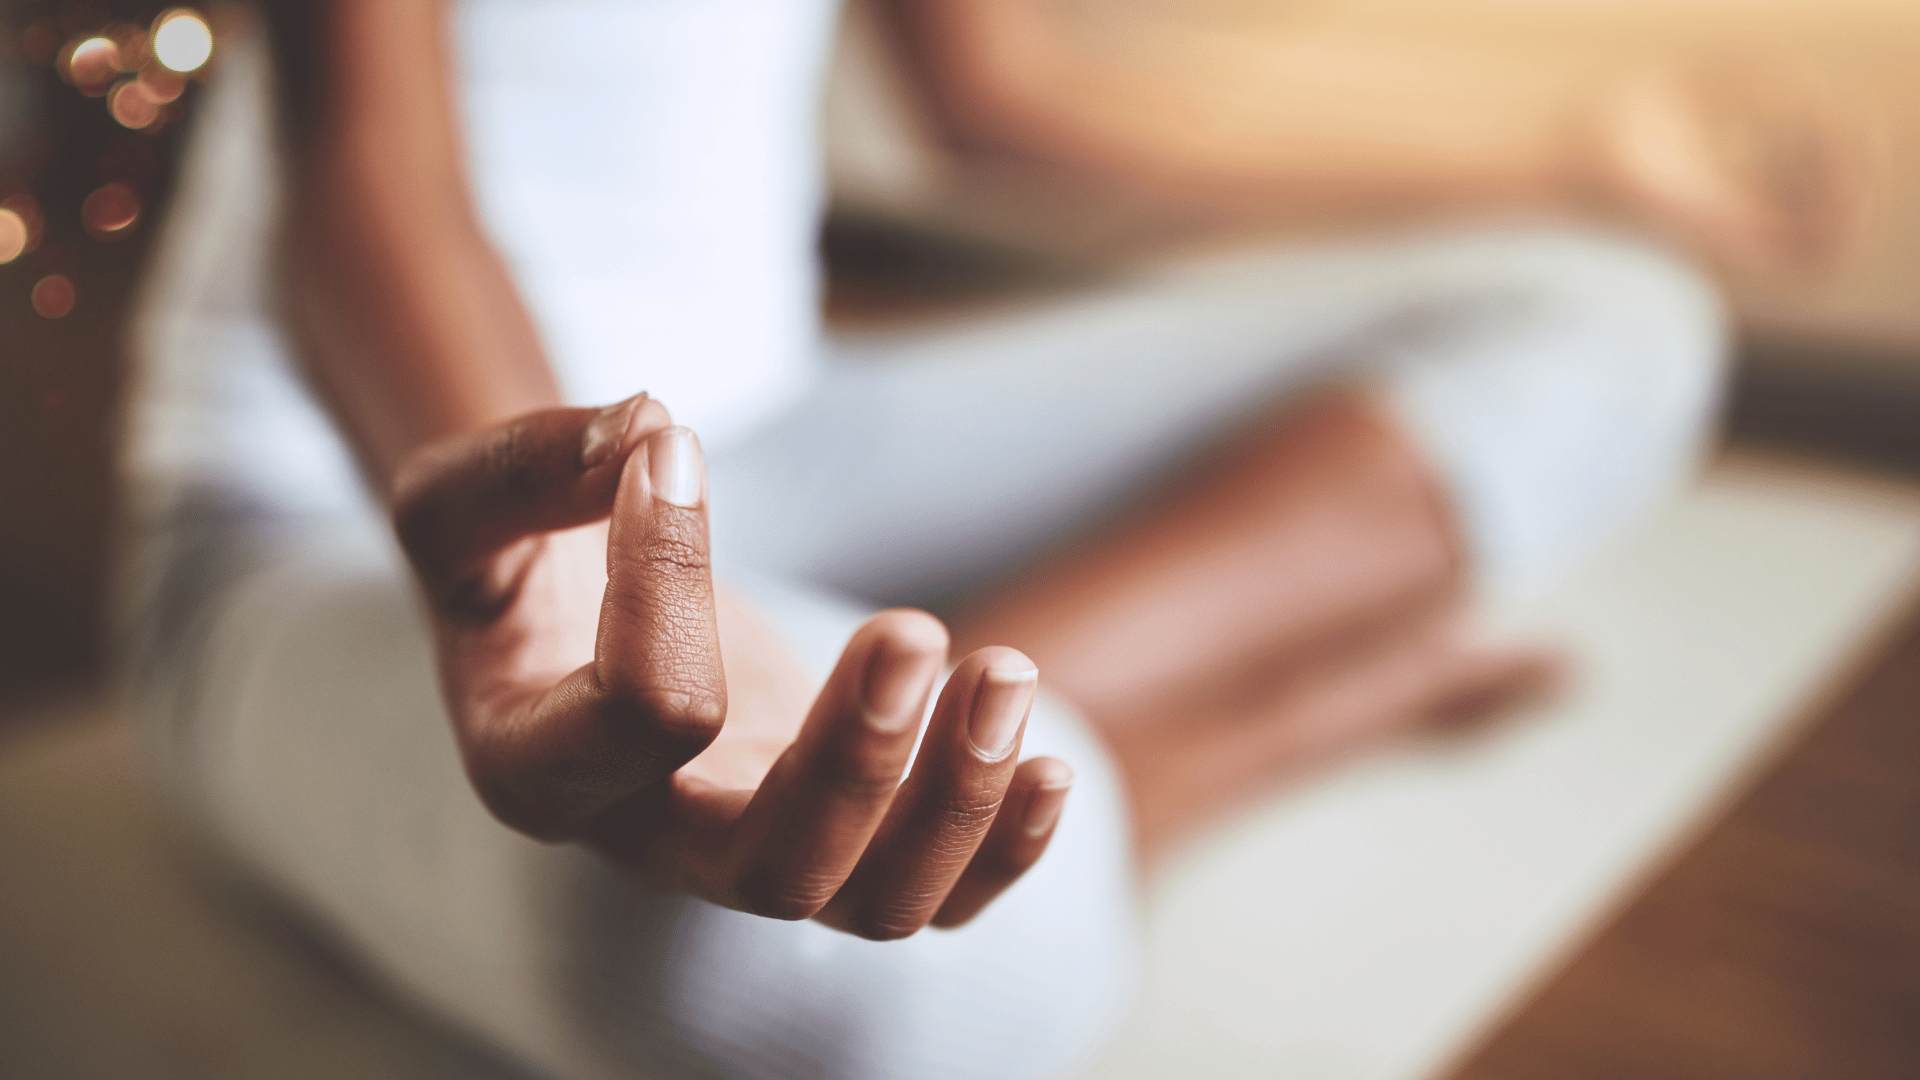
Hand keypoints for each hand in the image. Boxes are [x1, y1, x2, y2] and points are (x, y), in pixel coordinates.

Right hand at [389, 394, 1073, 936]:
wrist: (565, 611)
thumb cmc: (514, 559)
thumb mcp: (464, 501)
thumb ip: (527, 468)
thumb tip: (654, 431)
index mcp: (546, 772)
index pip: (645, 713)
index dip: (669, 569)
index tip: (672, 449)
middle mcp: (658, 842)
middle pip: (781, 872)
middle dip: (864, 764)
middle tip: (911, 631)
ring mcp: (757, 849)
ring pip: (879, 904)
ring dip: (960, 801)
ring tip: (1003, 671)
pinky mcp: (839, 833)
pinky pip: (938, 898)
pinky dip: (1006, 849)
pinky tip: (1048, 760)